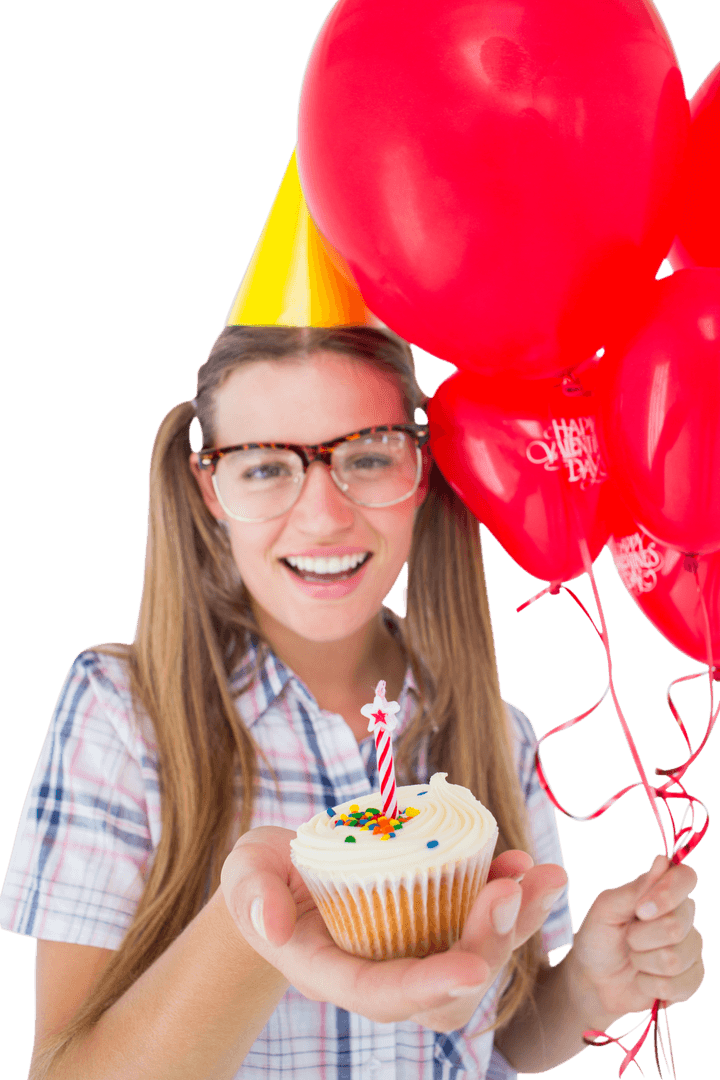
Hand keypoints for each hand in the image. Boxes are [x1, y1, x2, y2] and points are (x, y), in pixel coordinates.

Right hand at [220, 826, 567, 1030]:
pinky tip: (523, 862)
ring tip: (543, 876)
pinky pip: (478, 919)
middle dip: (487, 944)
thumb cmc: (261, 878)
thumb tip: (269, 925)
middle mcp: (383, 974)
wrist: (284, 876)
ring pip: (476, 955)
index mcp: (334, 974)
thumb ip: (252, 897)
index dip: (429, 985)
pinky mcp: (433, 921)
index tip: (471, 968)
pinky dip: (508, 894)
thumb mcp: (244, 876)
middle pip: (447, 986)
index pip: (386, 993)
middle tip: (510, 890)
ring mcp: (413, 950)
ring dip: (516, 921)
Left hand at [568, 855, 703, 1032]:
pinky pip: (680, 986)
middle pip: (677, 925)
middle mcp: (682, 916)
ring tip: (633, 958)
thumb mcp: (606, 908)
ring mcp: (690, 949)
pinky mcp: (691, 979)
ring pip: (675, 959)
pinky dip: (650, 985)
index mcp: (662, 891)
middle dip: (640, 937)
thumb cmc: (598, 936)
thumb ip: (635, 889)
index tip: (640, 910)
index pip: (685, 878)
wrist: (593, 979)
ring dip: (643, 962)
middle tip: (627, 938)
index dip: (667, 894)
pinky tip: (643, 979)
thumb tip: (663, 860)